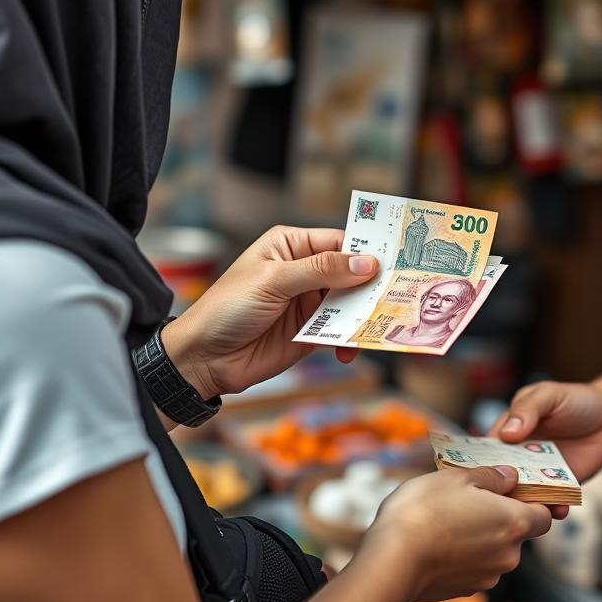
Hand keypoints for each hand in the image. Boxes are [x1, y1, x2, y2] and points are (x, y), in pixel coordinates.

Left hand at [161, 226, 377, 398]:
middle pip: (351, 274)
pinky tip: (350, 349)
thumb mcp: (274, 281)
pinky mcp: (311, 333)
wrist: (202, 359)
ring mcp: (309, 303)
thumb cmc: (227, 307)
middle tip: (398, 295)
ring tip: (380, 325)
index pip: (339, 242)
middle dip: (372, 286)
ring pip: (351, 305)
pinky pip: (341, 332)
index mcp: (291, 246)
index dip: (366, 250)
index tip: (396, 260)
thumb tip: (366, 263)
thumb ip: (321, 271)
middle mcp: (304, 271)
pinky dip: (351, 340)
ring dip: (364, 316)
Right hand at [365, 467, 551, 601]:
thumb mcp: (458, 476)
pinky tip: (438, 540)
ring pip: (493, 550)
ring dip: (479, 535)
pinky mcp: (465, 590)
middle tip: (471, 498)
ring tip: (448, 518)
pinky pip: (473, 566)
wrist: (392, 559)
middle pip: (517, 533)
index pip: (544, 515)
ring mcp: (487, 576)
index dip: (533, 501)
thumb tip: (509, 477)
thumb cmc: (425, 510)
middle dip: (499, 516)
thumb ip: (491, 476)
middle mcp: (508, 555)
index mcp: (513, 522)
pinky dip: (463, 554)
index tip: (514, 490)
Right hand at [488, 381, 601, 518]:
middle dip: (502, 493)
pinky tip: (559, 509)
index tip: (480, 481)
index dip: (481, 466)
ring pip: (525, 495)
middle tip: (506, 503)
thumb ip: (527, 409)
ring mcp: (539, 473)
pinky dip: (553, 508)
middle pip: (502, 480)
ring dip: (527, 505)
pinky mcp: (560, 486)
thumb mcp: (547, 395)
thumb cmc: (574, 399)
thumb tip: (506, 433)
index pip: (486, 453)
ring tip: (533, 510)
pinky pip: (552, 501)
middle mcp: (518, 457)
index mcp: (507, 433)